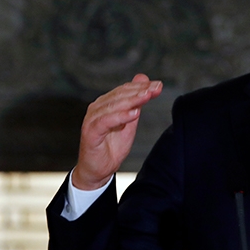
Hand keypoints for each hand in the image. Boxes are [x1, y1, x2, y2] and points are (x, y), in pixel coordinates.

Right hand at [73, 74, 162, 189]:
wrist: (98, 170)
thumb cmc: (111, 147)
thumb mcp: (129, 122)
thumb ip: (136, 103)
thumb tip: (143, 80)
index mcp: (106, 104)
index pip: (125, 90)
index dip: (142, 86)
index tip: (158, 85)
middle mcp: (97, 108)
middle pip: (120, 95)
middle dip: (139, 91)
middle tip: (155, 88)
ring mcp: (92, 119)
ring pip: (113, 105)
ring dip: (132, 100)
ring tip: (147, 96)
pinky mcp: (91, 132)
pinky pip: (106, 121)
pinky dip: (120, 116)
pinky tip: (134, 114)